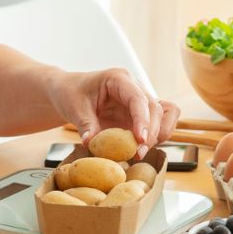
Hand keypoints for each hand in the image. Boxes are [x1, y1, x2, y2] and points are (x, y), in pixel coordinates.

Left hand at [51, 68, 178, 157]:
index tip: (140, 140)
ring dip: (158, 136)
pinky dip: (156, 137)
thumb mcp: (74, 107)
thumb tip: (90, 143)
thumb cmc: (71, 93)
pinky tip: (140, 149)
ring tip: (138, 153)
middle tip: (137, 154)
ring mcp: (139, 102)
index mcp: (119, 79)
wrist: (69, 92)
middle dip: (151, 133)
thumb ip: (85, 124)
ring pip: (164, 116)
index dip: (142, 119)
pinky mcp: (139, 115)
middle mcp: (134, 88)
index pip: (138, 98)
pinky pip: (159, 124)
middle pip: (155, 109)